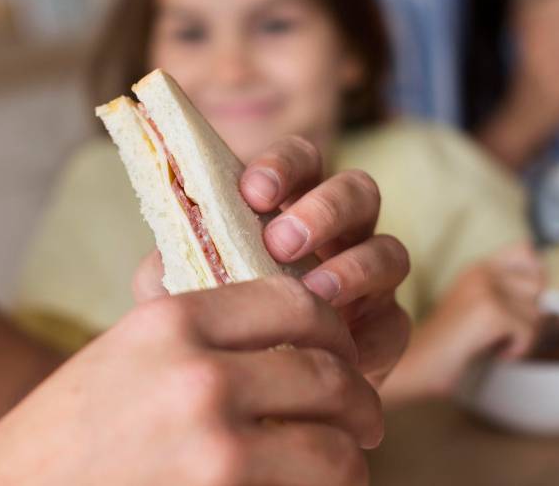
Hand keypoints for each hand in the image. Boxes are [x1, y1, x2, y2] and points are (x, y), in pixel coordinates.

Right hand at [0, 276, 379, 485]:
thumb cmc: (62, 438)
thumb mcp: (124, 358)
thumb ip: (198, 340)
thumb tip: (284, 343)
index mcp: (173, 319)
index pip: (295, 303)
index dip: (334, 331)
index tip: (342, 357)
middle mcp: (197, 372)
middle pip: (328, 372)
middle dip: (360, 403)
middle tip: (364, 424)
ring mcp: (212, 442)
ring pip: (334, 446)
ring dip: (349, 462)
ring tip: (343, 470)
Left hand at [134, 135, 411, 387]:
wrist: (248, 395)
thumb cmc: (214, 326)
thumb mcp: (183, 293)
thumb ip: (171, 267)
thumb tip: (163, 253)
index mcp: (289, 207)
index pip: (301, 162)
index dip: (283, 167)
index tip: (253, 192)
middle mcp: (338, 233)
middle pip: (358, 192)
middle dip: (324, 210)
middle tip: (282, 241)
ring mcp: (369, 279)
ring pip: (389, 250)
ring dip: (353, 266)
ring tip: (314, 291)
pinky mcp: (385, 329)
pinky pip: (395, 322)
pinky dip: (368, 333)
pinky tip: (338, 349)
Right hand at [384, 245, 544, 400]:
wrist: (419, 365)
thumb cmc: (451, 347)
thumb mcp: (480, 311)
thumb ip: (510, 296)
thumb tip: (549, 292)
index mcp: (478, 269)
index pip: (525, 251)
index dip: (533, 276)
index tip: (521, 301)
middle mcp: (481, 272)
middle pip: (538, 286)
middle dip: (530, 315)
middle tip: (503, 332)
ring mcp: (485, 289)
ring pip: (537, 313)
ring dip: (522, 336)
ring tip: (493, 343)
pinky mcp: (490, 312)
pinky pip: (528, 332)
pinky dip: (516, 350)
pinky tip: (492, 352)